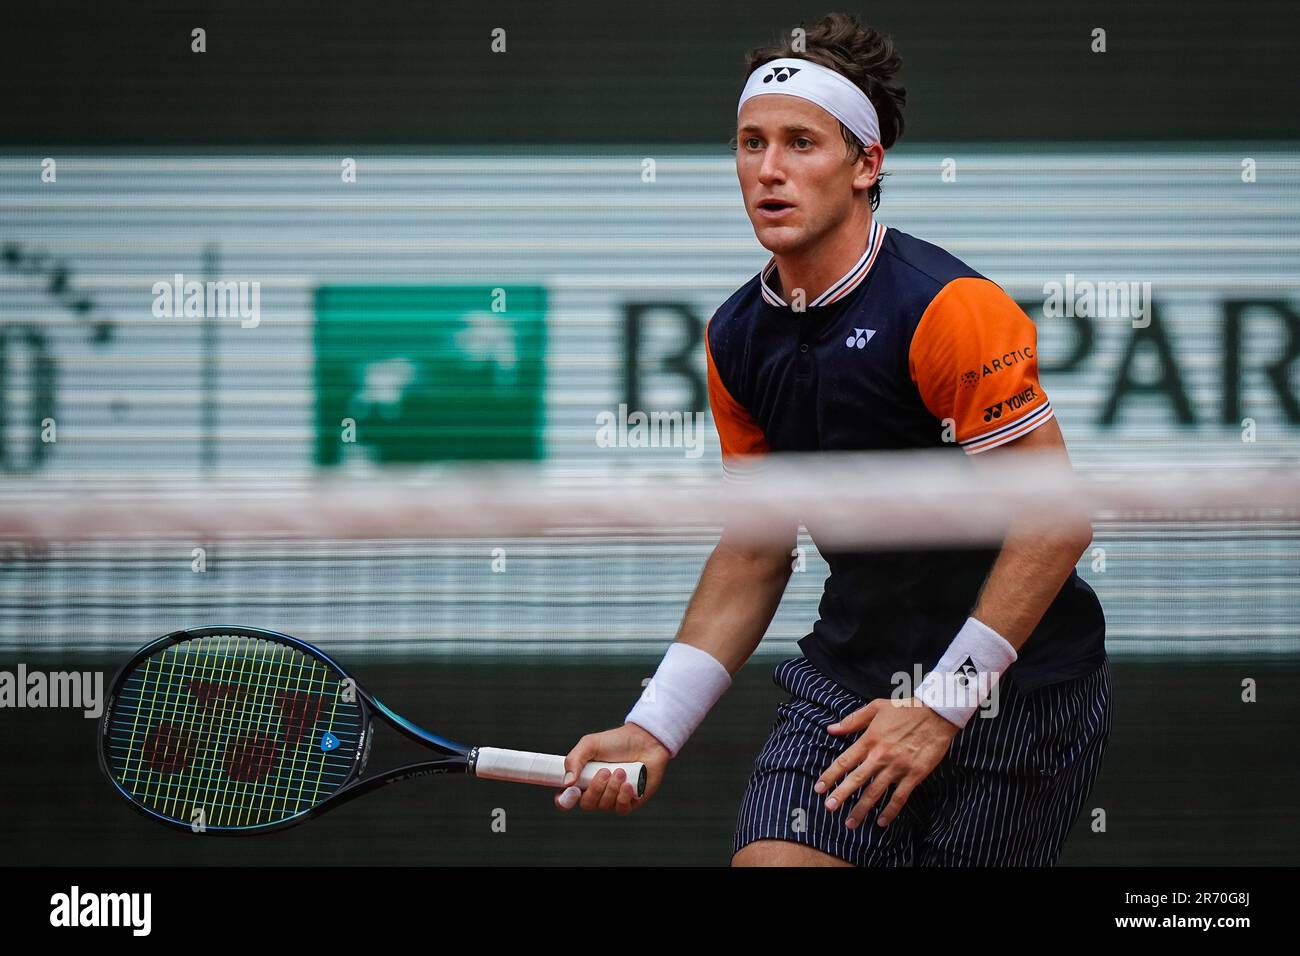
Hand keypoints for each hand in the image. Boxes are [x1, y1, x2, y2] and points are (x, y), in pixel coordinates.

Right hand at [554, 722, 670, 815]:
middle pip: (587, 804)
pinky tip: (628, 784)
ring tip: (621, 771)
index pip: (566, 799)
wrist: (644, 740)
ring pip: (605, 806)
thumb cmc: (616, 741)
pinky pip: (621, 809)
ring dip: (612, 788)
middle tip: (605, 770)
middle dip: (596, 788)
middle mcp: (596, 792)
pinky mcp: (630, 802)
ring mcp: (613, 799)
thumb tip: (567, 783)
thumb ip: (574, 760)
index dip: (564, 801)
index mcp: (582, 780)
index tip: (573, 790)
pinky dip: (623, 796)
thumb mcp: (590, 744)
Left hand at [816, 697, 959, 828]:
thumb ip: (852, 720)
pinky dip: (890, 811)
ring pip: (876, 792)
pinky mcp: (914, 775)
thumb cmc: (905, 708)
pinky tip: (882, 822)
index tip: (818, 788)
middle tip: (829, 808)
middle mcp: (881, 756)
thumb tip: (831, 729)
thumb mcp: (876, 707)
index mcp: (870, 740)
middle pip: (857, 779)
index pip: (845, 761)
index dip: (830, 776)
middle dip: (841, 795)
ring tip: (851, 823)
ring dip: (862, 809)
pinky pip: (900, 797)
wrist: (937, 713)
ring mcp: (898, 767)